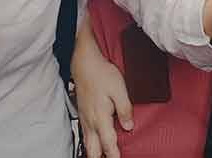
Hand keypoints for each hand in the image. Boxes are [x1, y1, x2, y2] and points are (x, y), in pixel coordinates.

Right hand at [73, 20, 132, 157]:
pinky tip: (95, 142)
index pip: (108, 143)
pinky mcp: (82, 113)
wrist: (85, 64)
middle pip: (93, 149)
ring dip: (95, 152)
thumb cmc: (102, 74)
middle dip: (100, 157)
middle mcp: (90, 121)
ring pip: (87, 143)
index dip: (114, 155)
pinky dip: (90, 142)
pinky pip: (85, 134)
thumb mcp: (119, 89)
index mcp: (100, 117)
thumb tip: (129, 126)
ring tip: (103, 155)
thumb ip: (125, 109)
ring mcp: (84, 118)